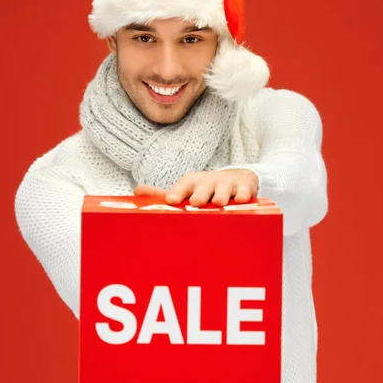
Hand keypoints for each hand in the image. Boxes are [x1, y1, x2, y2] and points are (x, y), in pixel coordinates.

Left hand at [134, 169, 258, 206]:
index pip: (184, 184)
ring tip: (219, 202)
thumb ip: (162, 194)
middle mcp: (209, 180)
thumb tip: (137, 191)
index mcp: (193, 182)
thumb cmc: (205, 189)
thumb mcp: (186, 190)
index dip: (178, 191)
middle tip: (197, 202)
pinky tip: (242, 200)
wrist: (236, 179)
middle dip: (201, 193)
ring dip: (222, 194)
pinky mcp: (245, 186)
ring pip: (224, 188)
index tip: (171, 200)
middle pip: (204, 185)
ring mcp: (227, 183)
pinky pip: (245, 190)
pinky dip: (244, 194)